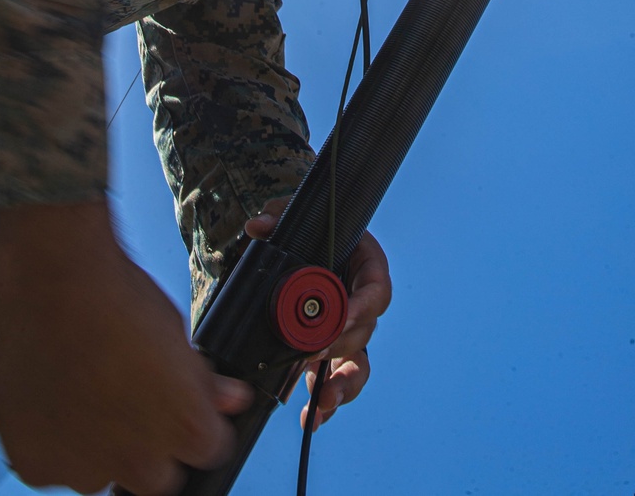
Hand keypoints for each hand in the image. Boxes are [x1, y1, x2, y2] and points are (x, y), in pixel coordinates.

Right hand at [0, 201, 251, 494]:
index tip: (181, 408)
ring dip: (99, 447)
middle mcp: (140, 463)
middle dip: (150, 448)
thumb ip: (204, 381)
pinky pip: (51, 464)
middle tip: (130, 402)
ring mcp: (85, 470)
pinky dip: (54, 441)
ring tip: (86, 391)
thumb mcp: (178, 334)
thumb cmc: (118, 301)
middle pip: (156, 477)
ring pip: (101, 474)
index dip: (196, 427)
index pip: (209, 451)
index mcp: (187, 430)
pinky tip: (56, 396)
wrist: (54, 285)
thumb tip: (231, 399)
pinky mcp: (38, 465)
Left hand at [245, 202, 390, 429]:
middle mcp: (360, 301)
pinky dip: (326, 402)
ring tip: (322, 402)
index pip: (377, 288)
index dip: (364, 305)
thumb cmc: (303, 228)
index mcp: (364, 265)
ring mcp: (347, 331)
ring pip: (357, 363)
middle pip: (363, 330)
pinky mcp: (330, 354)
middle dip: (339, 345)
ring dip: (343, 385)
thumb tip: (257, 227)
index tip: (343, 317)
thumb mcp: (290, 215)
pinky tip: (311, 418)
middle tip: (311, 353)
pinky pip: (336, 381)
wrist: (294, 247)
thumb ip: (277, 215)